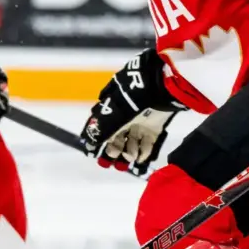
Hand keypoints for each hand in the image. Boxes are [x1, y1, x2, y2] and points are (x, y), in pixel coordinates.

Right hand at [82, 48, 179, 175]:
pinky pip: (148, 142)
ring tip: (130, 158)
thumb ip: (100, 131)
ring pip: (132, 141)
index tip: (102, 156)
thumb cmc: (131, 99)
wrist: (158, 88)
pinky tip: (141, 158)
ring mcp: (140, 121)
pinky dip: (144, 151)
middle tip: (116, 160)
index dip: (102, 144)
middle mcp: (125, 116)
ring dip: (129, 152)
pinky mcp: (155, 126)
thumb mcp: (111, 114)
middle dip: (116, 150)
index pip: (103, 130)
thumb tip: (89, 143)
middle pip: (118, 137)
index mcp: (111, 110)